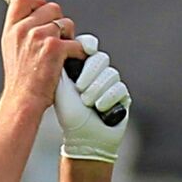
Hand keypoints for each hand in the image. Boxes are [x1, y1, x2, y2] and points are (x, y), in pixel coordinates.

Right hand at [0, 0, 86, 114]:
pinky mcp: (54, 48)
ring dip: (69, 38)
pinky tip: (72, 63)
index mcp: (12, 29)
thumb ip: (23, 32)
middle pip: (52, 8)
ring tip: (62, 56)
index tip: (46, 13)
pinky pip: (77, 43)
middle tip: (58, 40)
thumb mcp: (12, 51)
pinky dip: (79, 54)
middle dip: (59, 22)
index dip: (38, 2)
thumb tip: (41, 19)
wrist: (23, 101)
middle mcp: (23, 30)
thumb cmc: (21, 82)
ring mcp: (38, 37)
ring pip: (66, 24)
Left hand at [54, 34, 130, 161]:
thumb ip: (60, 65)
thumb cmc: (70, 114)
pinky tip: (100, 108)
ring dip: (97, 89)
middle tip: (80, 88)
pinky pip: (120, 88)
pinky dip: (108, 98)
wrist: (84, 139)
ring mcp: (111, 83)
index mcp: (80, 67)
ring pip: (111, 73)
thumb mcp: (60, 88)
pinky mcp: (123, 95)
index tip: (86, 48)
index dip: (87, 44)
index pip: (87, 46)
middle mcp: (96, 72)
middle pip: (100, 58)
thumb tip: (58, 42)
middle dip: (90, 73)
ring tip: (87, 103)